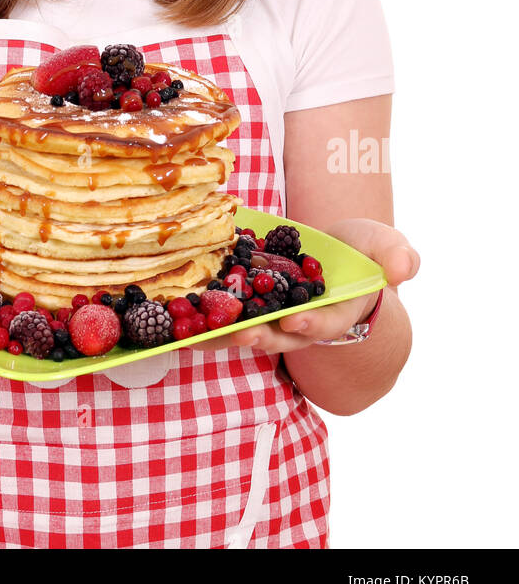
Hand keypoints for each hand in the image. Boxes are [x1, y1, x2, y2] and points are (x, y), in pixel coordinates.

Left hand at [190, 218, 419, 355]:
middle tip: (242, 334)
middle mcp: (302, 321)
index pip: (326, 324)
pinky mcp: (249, 300)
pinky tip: (178, 316)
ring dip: (222, 334)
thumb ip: (398, 256)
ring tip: (197, 334)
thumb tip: (406, 267)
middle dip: (261, 336)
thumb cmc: (365, 252)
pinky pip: (225, 312)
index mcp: (337, 311)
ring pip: (247, 329)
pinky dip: (203, 316)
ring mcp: (273, 314)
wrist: (339, 252)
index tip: (295, 320)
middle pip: (281, 335)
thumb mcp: (386, 247)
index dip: (311, 324)